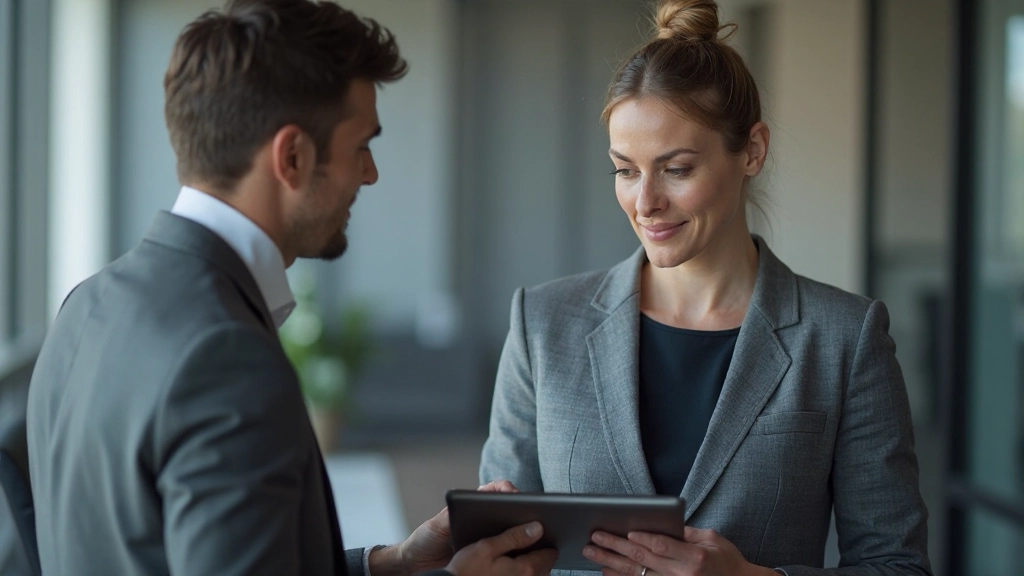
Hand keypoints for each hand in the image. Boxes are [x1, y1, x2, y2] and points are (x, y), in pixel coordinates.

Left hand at [376, 480, 524, 574]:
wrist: (421, 563)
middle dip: (526, 512)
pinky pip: (511, 551)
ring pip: (516, 531)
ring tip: (537, 537)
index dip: (509, 490)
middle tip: (535, 519)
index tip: (515, 496)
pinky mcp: (493, 554)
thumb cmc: (427, 540)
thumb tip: (466, 508)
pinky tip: (526, 558)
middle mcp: (487, 518)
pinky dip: (520, 553)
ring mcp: (492, 536)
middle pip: (513, 510)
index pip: (498, 490)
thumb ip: (449, 516)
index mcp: (475, 504)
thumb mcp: (437, 525)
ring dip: (528, 533)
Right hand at [446, 521, 557, 575]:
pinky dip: (521, 574)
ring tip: (519, 555)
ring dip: (533, 567)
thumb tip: (537, 528)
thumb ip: (514, 536)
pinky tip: (508, 568)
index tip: (543, 534)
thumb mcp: (488, 547)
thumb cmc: (466, 571)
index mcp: (524, 569)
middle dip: (541, 555)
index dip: (547, 542)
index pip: (549, 555)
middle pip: (545, 568)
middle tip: (530, 543)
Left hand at [582, 527, 776, 575]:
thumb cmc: (727, 561)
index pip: (663, 547)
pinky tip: (607, 571)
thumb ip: (686, 533)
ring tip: (593, 553)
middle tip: (596, 537)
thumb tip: (661, 524)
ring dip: (612, 563)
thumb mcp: (713, 539)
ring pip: (638, 575)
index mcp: (695, 559)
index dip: (643, 538)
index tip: (626, 530)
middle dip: (616, 547)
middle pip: (643, 560)